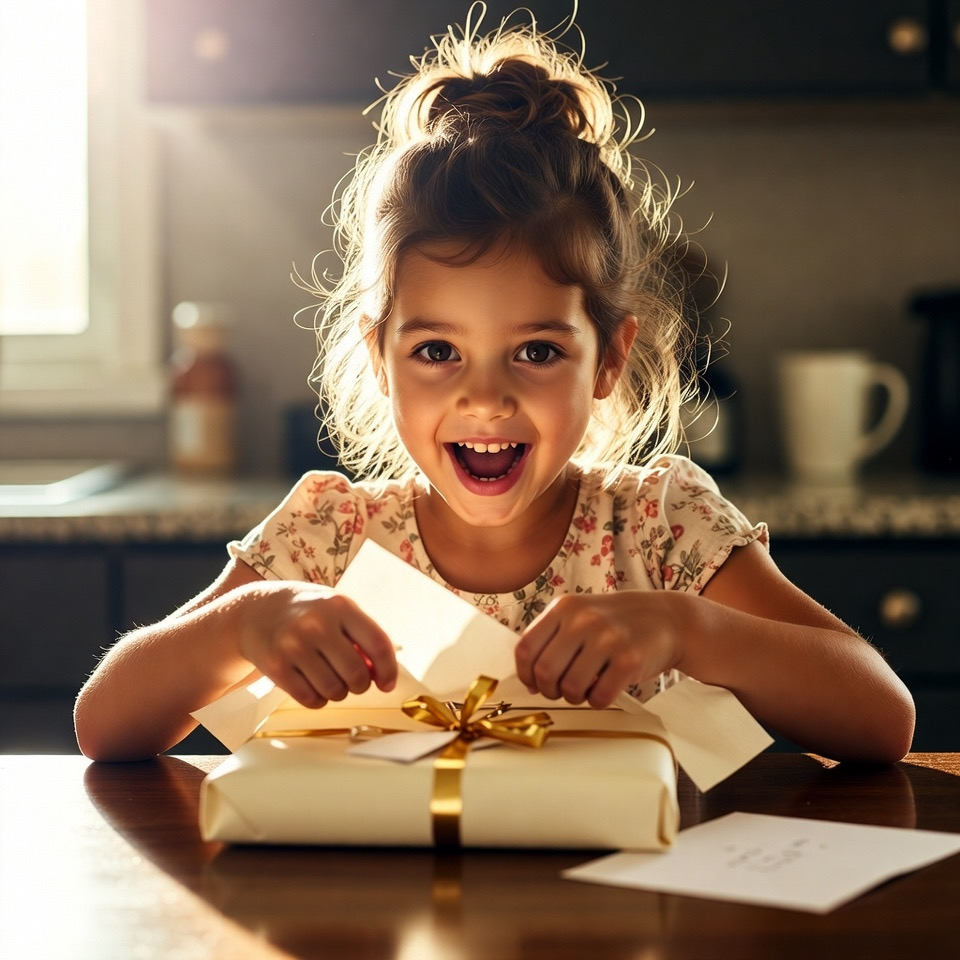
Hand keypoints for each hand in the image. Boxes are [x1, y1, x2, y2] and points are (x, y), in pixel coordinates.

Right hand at [230, 581, 397, 707]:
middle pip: (356, 673)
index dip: (388, 670)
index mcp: (339, 605)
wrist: (255, 610)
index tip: (387, 684)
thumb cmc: (307, 612)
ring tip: (331, 678)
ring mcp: (294, 645)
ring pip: (335, 690)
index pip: (377, 644)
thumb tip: (381, 674)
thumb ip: (362, 636)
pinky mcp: (276, 666)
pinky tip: (313, 683)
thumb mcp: (337, 610)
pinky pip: (311, 699)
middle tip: (355, 680)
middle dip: (361, 684)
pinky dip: (318, 699)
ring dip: (339, 692)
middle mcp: (316, 624)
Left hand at [514, 592, 687, 708]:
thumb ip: (552, 639)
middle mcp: (583, 619)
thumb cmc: (617, 623)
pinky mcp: (630, 658)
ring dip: (574, 698)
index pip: (525, 648)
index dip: (525, 674)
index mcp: (564, 607)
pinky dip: (598, 701)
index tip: (534, 684)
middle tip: (561, 691)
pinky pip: (599, 696)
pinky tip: (604, 689)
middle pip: (545, 671)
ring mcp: (607, 638)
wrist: (667, 618)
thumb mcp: (580, 615)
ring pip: (571, 687)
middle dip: (549, 690)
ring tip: (585, 689)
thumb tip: (529, 681)